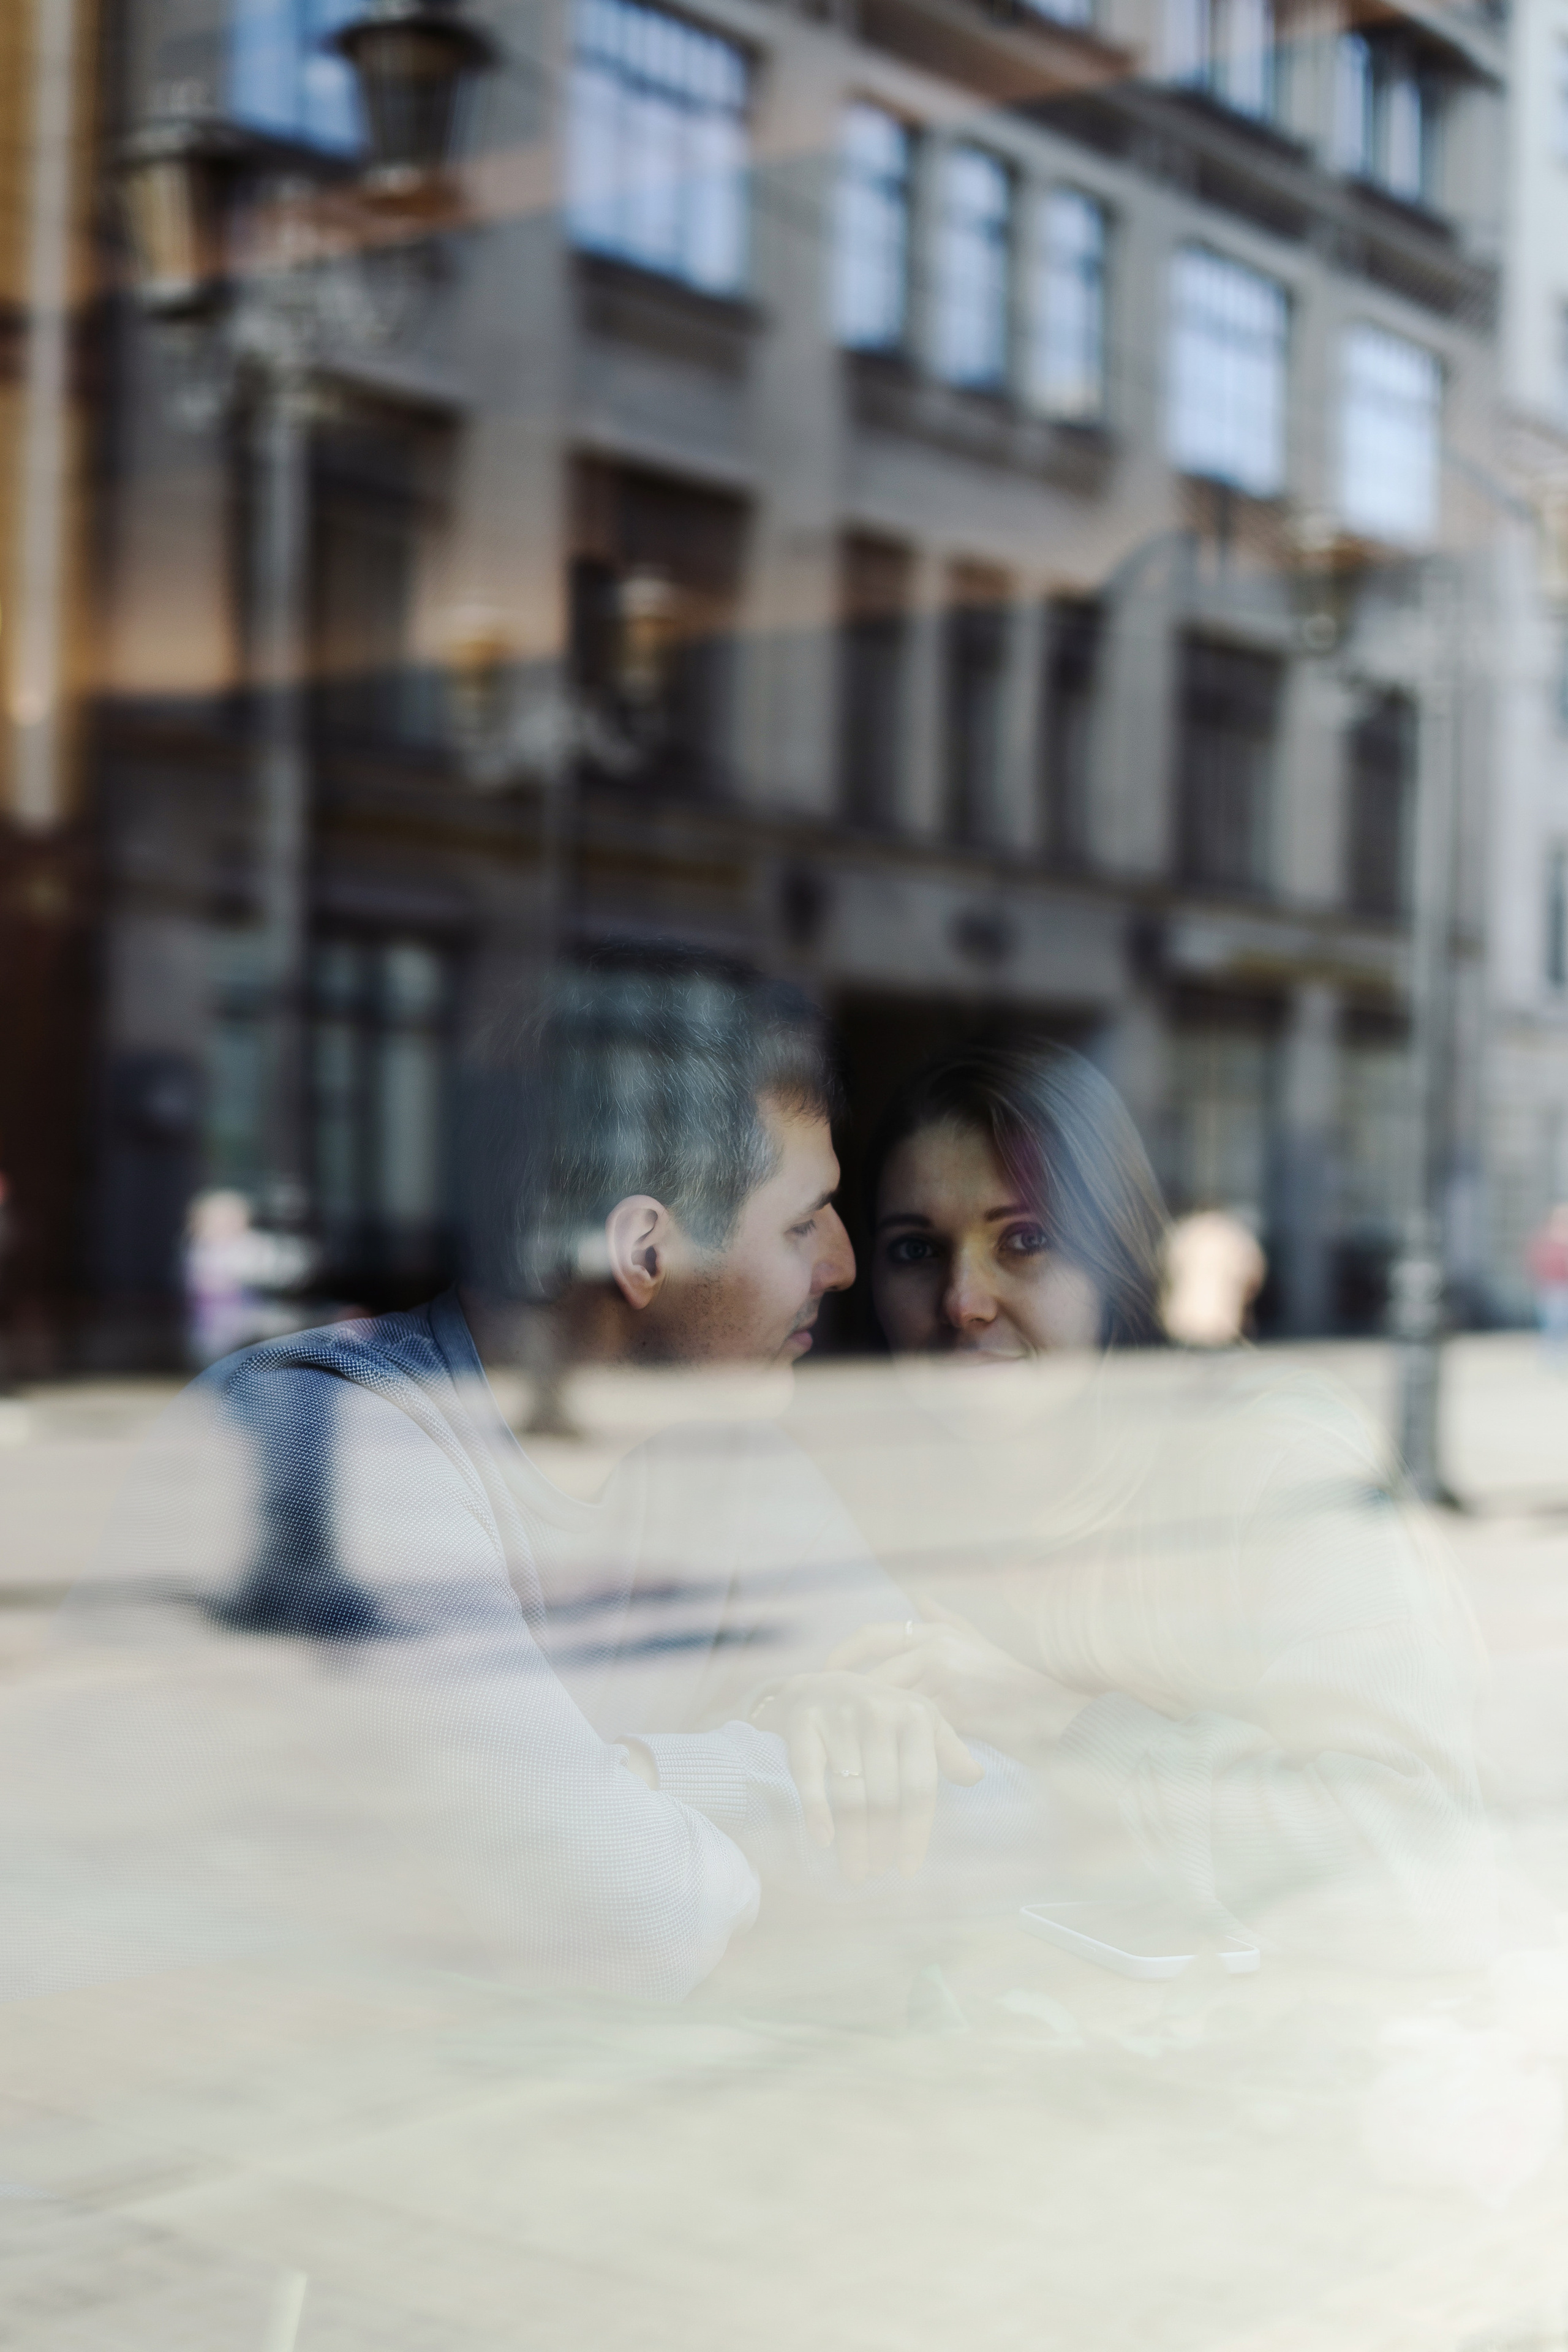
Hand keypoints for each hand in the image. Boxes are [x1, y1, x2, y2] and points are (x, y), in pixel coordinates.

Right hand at [750, 1671, 982, 1883]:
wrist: (821, 1686)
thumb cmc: (881, 1714)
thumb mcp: (920, 1722)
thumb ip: (947, 1749)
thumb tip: (975, 1777)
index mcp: (914, 1715)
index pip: (919, 1787)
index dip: (915, 1832)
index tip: (908, 1869)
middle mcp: (878, 1712)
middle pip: (884, 1796)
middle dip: (882, 1841)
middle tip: (878, 1872)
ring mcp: (839, 1717)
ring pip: (849, 1793)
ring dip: (853, 1839)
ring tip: (855, 1871)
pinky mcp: (804, 1722)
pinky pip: (809, 1774)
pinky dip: (816, 1809)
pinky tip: (823, 1840)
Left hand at [827, 1604, 1089, 1754]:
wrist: (1056, 1718)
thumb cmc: (1014, 1686)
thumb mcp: (980, 1644)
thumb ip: (949, 1620)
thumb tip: (920, 1596)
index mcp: (937, 1630)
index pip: (872, 1635)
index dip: (841, 1657)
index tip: (822, 1678)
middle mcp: (939, 1645)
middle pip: (875, 1676)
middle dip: (850, 1702)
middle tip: (830, 1723)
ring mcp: (949, 1676)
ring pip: (892, 1705)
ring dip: (872, 1730)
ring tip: (851, 1751)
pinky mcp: (958, 1709)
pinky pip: (916, 1732)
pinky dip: (900, 1750)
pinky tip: (884, 1766)